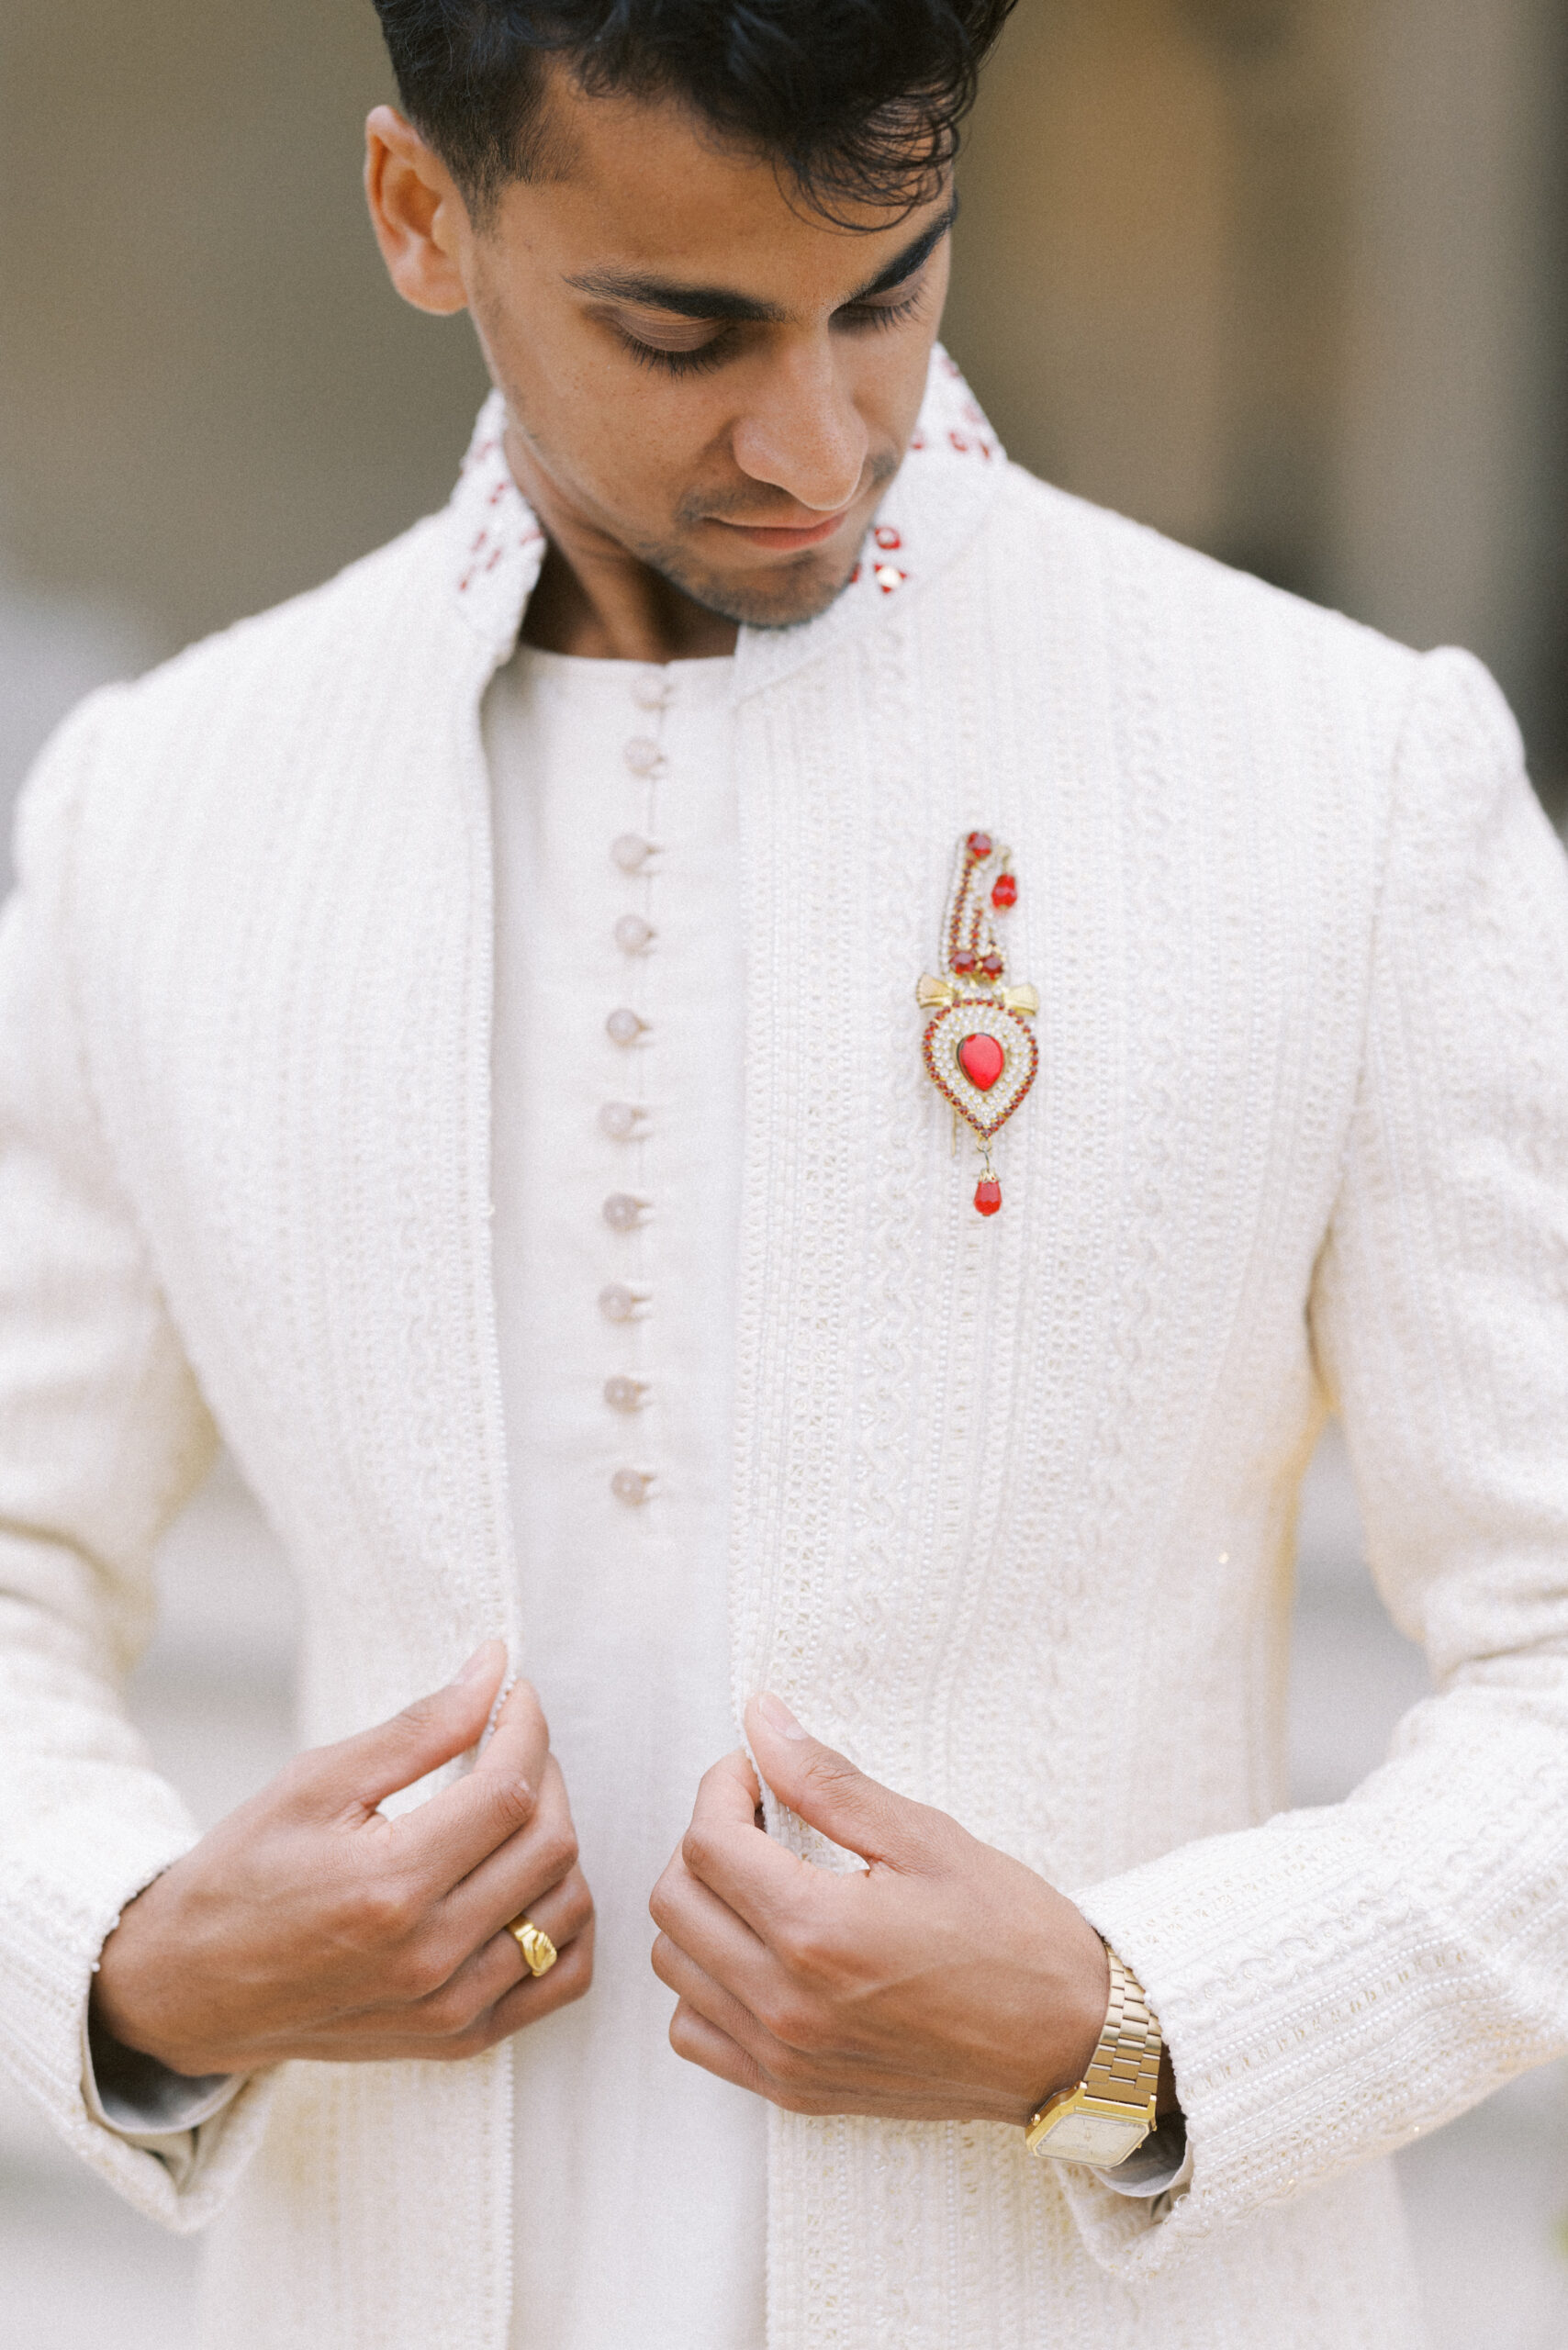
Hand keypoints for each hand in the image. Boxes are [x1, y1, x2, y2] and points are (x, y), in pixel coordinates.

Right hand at [92, 1644, 592, 2076]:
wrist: (190, 1988)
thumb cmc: (244, 1874)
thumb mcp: (316, 1782)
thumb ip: (419, 1728)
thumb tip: (495, 1670)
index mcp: (390, 1885)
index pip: (511, 1790)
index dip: (526, 1727)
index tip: (515, 1695)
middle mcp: (430, 1955)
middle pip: (549, 1845)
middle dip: (547, 1772)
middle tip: (512, 1742)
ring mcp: (450, 2008)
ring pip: (567, 1908)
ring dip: (557, 1841)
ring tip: (515, 1806)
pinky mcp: (460, 2039)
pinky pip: (561, 1978)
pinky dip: (567, 1922)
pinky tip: (530, 1880)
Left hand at [649, 1693, 1107, 2123]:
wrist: (1068, 2044)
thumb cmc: (1012, 1936)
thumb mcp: (924, 1837)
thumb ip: (826, 1780)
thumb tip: (761, 1722)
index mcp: (816, 1933)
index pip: (707, 1843)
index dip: (721, 1786)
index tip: (756, 1770)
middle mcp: (785, 2003)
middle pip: (675, 1901)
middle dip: (702, 1839)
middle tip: (758, 1817)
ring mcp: (784, 2056)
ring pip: (675, 1965)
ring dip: (700, 1907)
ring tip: (760, 1879)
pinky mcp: (793, 2090)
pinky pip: (697, 2033)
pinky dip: (705, 1983)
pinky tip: (756, 1950)